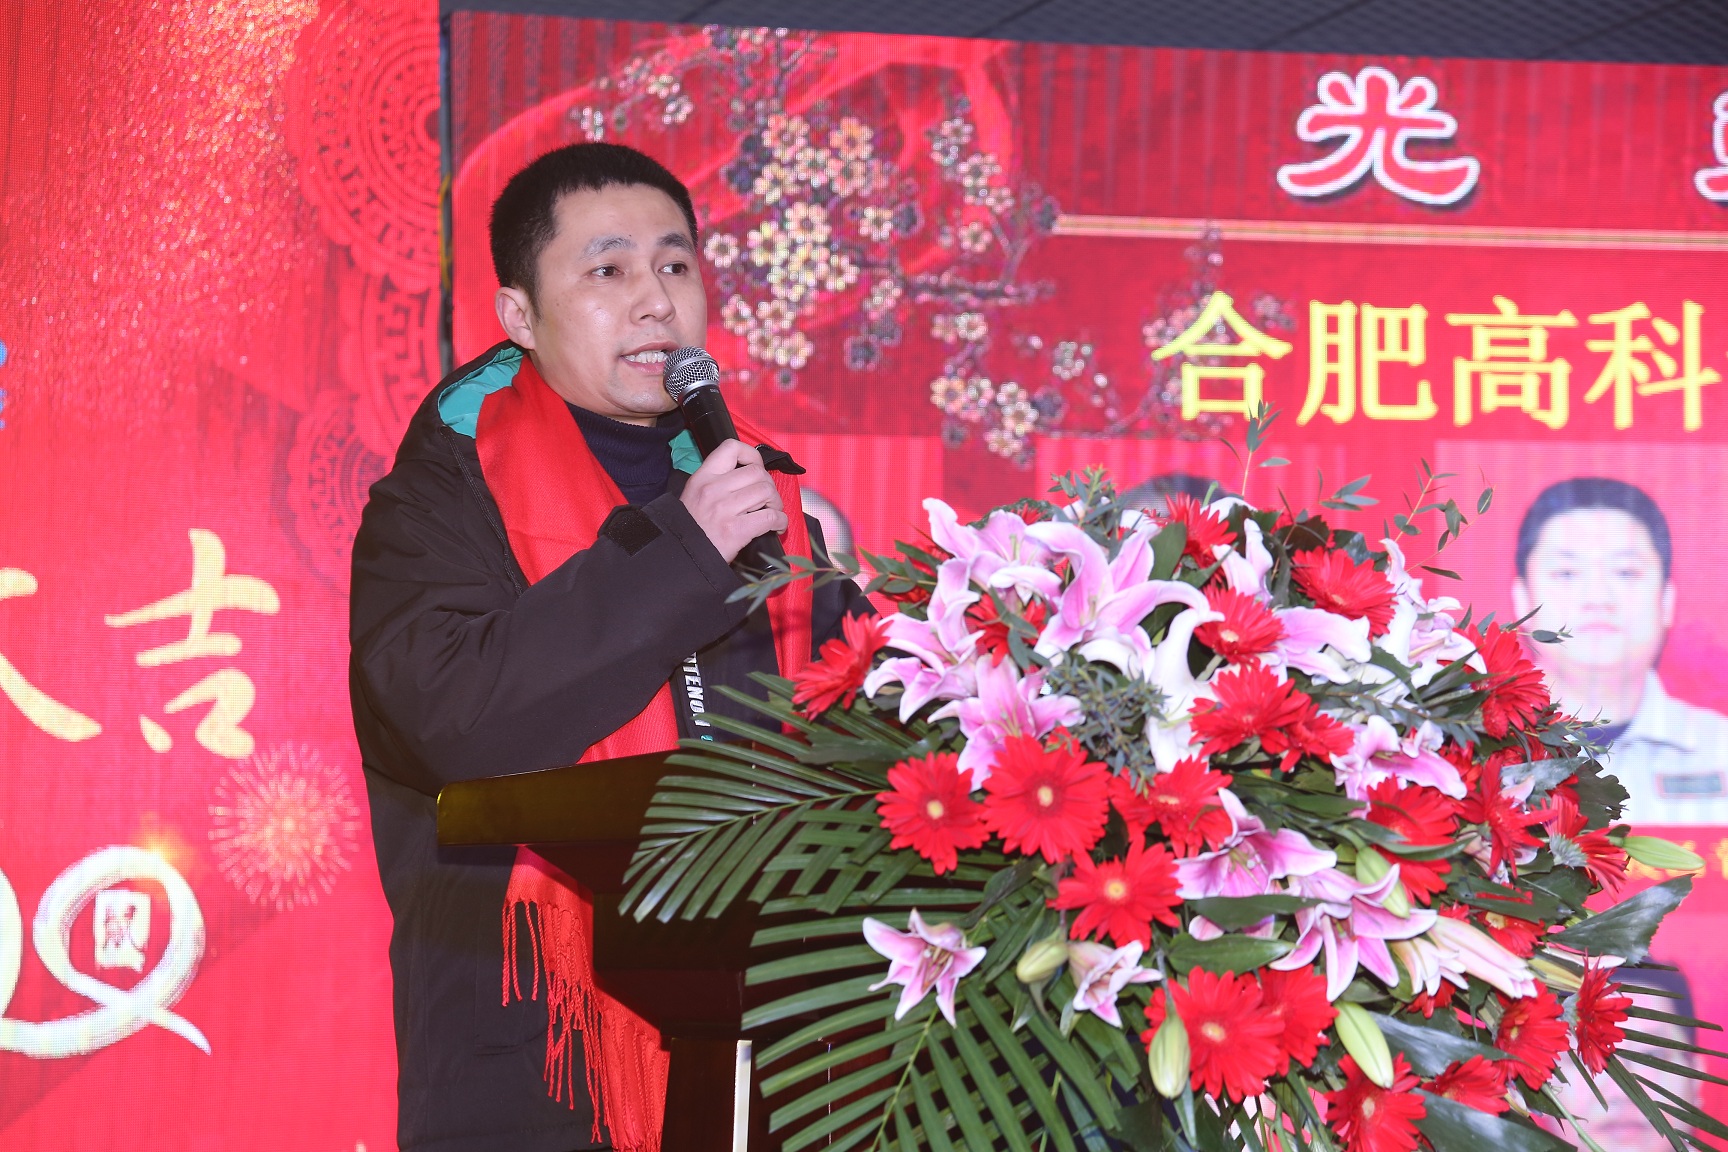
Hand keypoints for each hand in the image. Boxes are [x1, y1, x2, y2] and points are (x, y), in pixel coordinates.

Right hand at [679, 439, 786, 564]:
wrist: (682, 556)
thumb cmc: (691, 528)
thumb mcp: (694, 495)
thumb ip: (717, 482)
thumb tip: (749, 476)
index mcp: (702, 478)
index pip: (731, 448)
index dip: (751, 455)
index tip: (757, 468)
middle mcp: (713, 489)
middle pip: (757, 472)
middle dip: (769, 485)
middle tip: (768, 499)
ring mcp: (724, 509)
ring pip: (766, 492)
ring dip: (776, 503)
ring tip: (772, 512)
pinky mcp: (735, 531)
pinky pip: (770, 517)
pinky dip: (780, 521)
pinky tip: (777, 527)